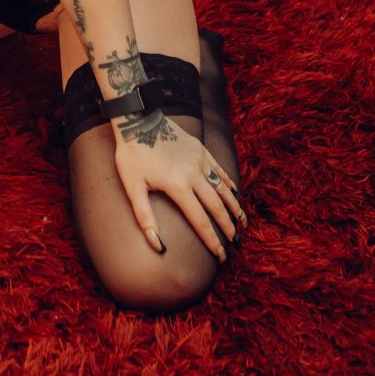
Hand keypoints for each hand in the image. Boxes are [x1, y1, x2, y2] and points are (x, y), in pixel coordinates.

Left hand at [111, 111, 245, 260]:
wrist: (136, 119)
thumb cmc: (131, 155)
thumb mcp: (131, 187)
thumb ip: (145, 218)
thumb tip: (157, 246)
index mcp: (177, 186)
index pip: (200, 221)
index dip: (212, 241)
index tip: (221, 256)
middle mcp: (193, 174)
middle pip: (216, 207)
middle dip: (227, 228)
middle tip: (236, 244)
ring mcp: (199, 160)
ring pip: (222, 188)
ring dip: (234, 207)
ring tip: (243, 222)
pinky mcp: (200, 149)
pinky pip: (219, 169)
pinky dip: (228, 183)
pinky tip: (234, 193)